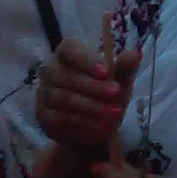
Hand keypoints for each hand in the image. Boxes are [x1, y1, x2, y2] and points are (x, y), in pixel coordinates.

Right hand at [35, 35, 138, 156]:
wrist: (93, 129)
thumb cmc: (105, 96)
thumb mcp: (119, 82)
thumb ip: (124, 68)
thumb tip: (134, 54)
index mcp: (67, 54)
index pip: (69, 49)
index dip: (87, 60)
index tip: (107, 72)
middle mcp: (50, 70)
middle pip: (66, 76)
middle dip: (94, 87)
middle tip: (116, 94)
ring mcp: (43, 93)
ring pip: (64, 98)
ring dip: (91, 106)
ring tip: (114, 113)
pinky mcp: (42, 116)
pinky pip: (60, 118)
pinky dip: (83, 122)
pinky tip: (101, 125)